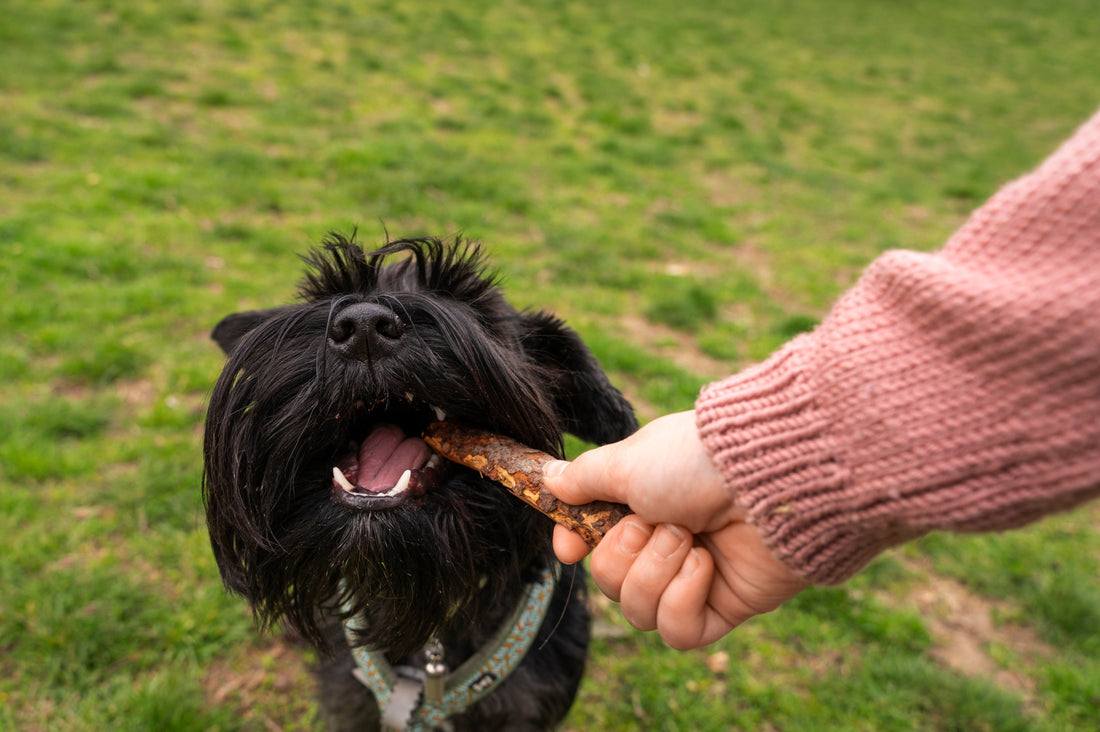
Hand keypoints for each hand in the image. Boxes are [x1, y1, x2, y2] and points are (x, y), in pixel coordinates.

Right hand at [546, 411, 807, 648]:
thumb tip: (550, 479)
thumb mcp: (627, 462)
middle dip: (625, 554)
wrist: (769, 475)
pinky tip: (706, 567)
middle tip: (655, 521)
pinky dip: (683, 599)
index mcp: (644, 502)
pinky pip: (679, 631)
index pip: (595, 541)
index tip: (569, 548)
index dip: (576, 548)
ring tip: (688, 539)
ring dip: (656, 572)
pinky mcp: (726, 606)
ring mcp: (697, 576)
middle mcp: (668, 540)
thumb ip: (585, 478)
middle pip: (611, 583)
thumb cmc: (695, 459)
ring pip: (639, 612)